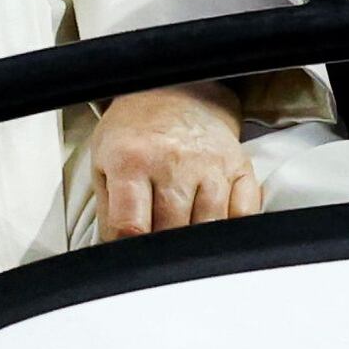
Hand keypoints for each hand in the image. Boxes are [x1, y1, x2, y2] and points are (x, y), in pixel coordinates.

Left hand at [90, 84, 266, 236]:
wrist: (175, 92)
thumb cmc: (134, 132)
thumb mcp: (104, 162)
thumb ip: (109, 210)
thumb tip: (115, 253)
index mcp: (131, 161)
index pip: (130, 225)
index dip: (127, 250)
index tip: (128, 256)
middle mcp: (174, 162)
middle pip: (172, 231)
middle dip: (161, 249)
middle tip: (155, 249)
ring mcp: (212, 165)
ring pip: (209, 228)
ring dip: (195, 243)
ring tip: (182, 239)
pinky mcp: (240, 167)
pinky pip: (244, 214)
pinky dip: (230, 229)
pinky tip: (214, 228)